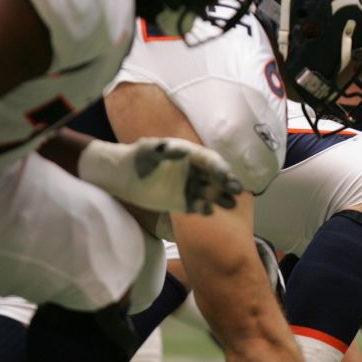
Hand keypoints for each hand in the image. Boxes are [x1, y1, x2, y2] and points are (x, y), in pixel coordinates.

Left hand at [77, 137, 242, 214]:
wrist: (125, 176)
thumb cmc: (138, 157)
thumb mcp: (149, 150)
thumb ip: (164, 150)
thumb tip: (183, 151)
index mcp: (191, 155)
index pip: (210, 160)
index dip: (219, 167)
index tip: (225, 174)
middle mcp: (195, 171)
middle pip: (216, 177)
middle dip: (227, 183)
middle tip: (236, 190)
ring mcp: (191, 187)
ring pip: (212, 193)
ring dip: (222, 198)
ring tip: (231, 204)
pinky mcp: (184, 203)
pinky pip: (198, 207)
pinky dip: (204, 209)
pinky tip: (207, 211)